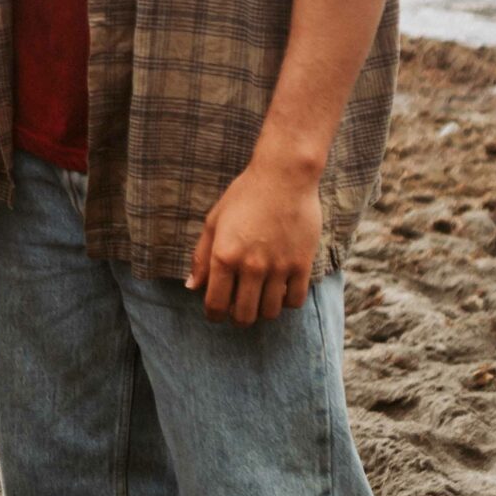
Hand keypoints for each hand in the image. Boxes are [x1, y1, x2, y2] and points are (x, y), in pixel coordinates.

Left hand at [186, 153, 321, 325]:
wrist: (284, 177)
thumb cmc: (244, 196)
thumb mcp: (214, 222)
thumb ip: (201, 257)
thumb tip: (192, 288)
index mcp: (224, 256)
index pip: (216, 304)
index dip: (214, 315)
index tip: (216, 314)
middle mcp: (251, 266)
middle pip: (244, 316)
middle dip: (237, 318)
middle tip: (238, 309)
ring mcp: (279, 267)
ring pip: (270, 312)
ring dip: (262, 311)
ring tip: (259, 298)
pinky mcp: (302, 264)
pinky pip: (295, 300)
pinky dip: (286, 302)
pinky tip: (279, 289)